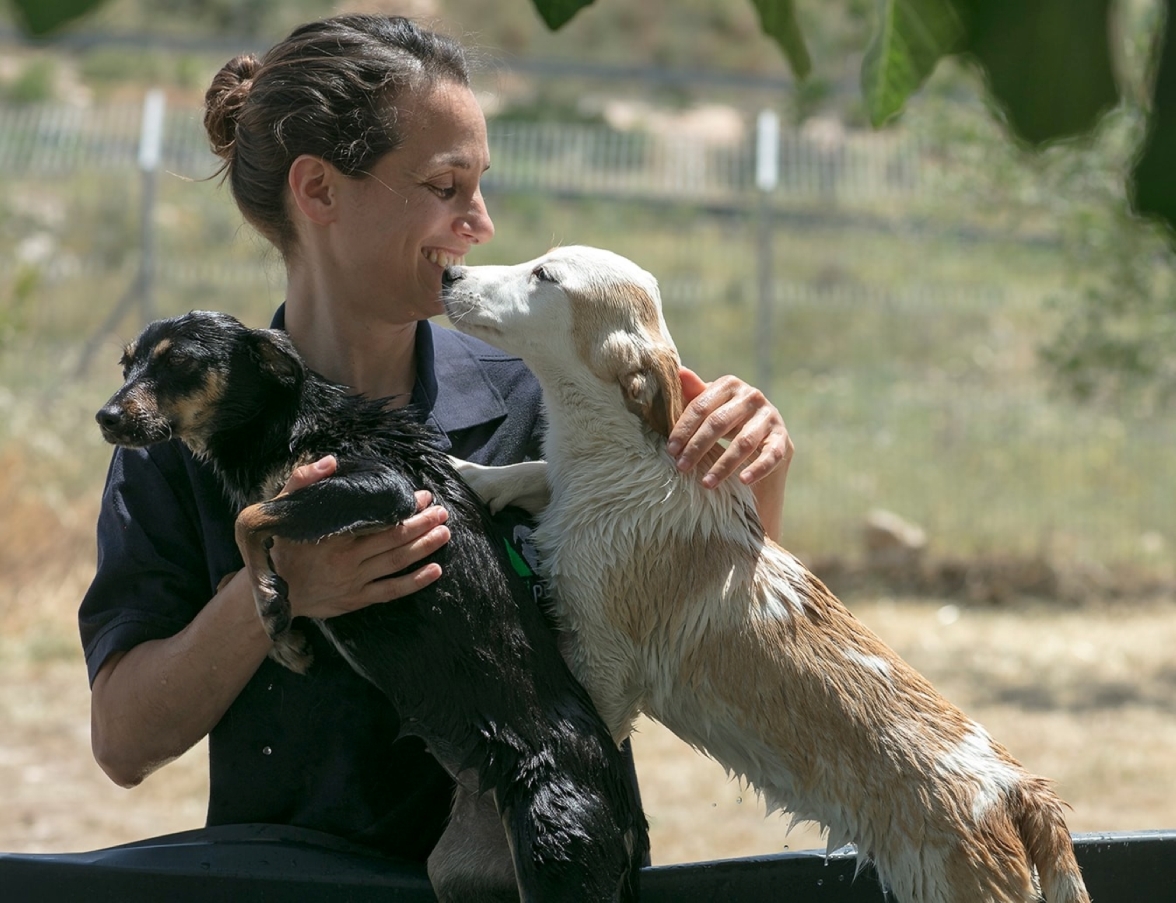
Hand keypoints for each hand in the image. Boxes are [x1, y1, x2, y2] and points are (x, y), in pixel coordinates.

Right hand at [267, 456, 450, 619]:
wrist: (271, 592)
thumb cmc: (278, 545)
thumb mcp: (280, 510)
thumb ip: (302, 482)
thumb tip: (330, 461)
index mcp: (332, 534)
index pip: (377, 518)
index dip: (404, 507)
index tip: (422, 496)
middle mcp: (346, 560)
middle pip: (394, 539)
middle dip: (422, 523)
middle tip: (441, 511)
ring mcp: (353, 582)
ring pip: (397, 562)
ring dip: (424, 546)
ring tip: (444, 532)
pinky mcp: (356, 599)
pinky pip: (391, 591)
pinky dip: (415, 582)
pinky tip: (436, 570)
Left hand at [666, 368, 792, 489]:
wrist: (762, 441)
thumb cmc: (728, 422)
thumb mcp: (711, 409)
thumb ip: (695, 394)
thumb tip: (679, 371)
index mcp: (730, 385)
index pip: (701, 406)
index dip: (684, 429)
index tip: (671, 450)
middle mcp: (753, 396)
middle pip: (719, 423)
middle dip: (697, 447)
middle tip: (682, 468)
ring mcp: (771, 417)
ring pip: (744, 442)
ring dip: (723, 465)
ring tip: (706, 483)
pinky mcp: (783, 439)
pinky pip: (772, 455)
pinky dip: (758, 469)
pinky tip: (743, 480)